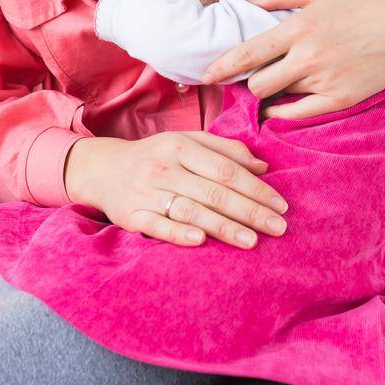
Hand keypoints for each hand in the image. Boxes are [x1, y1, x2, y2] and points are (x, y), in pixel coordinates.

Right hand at [63, 133, 289, 248]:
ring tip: (252, 241)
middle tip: (278, 228)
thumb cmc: (156, 156)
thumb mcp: (187, 143)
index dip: (255, 188)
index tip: (280, 205)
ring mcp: (146, 193)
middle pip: (213, 192)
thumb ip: (225, 151)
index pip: (225, 169)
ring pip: (191, 211)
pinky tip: (200, 241)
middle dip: (249, 211)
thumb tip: (263, 168)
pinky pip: (157, 226)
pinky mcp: (131, 215)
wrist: (103, 169)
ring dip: (223, 227)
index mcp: (180, 147)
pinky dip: (178, 233)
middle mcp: (164, 168)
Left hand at [200, 0, 384, 120]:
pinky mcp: (340, 100)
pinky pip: (300, 114)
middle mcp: (309, 56)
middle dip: (248, 83)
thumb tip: (246, 0)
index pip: (249, 53)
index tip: (207, 76)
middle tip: (248, 79)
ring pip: (280, 96)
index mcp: (300, 26)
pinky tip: (280, 106)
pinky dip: (285, 112)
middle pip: (258, 83)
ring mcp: (325, 80)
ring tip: (274, 85)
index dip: (223, 67)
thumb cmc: (362, 5)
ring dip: (272, 93)